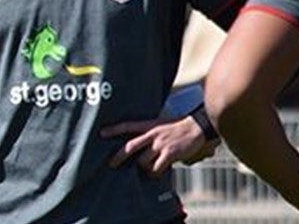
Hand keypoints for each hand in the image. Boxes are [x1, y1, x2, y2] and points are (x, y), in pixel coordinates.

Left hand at [102, 116, 216, 176]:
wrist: (196, 127)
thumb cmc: (176, 127)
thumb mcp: (159, 124)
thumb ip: (147, 132)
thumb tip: (137, 144)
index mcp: (148, 125)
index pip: (127, 125)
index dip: (114, 129)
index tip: (101, 133)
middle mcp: (152, 134)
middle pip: (130, 146)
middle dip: (119, 156)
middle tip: (111, 164)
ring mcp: (161, 145)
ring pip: (143, 161)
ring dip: (142, 168)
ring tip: (144, 169)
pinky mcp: (170, 154)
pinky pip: (156, 168)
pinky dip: (154, 173)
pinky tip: (155, 173)